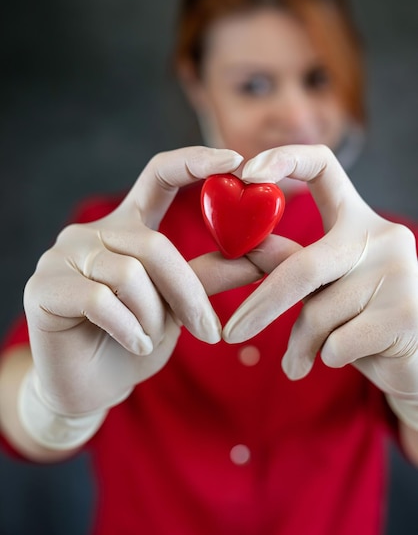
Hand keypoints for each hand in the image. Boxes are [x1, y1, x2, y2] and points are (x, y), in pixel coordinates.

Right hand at [23, 147, 261, 417]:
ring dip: (154, 317)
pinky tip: (135, 344)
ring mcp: (63, 256)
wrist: (92, 388)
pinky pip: (101, 300)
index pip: (158, 175)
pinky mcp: (43, 287)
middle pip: (153, 244)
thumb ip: (221, 271)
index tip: (236, 160)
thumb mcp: (184, 302)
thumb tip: (277, 249)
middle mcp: (93, 232)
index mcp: (127, 226)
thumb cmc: (140, 338)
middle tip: (210, 331)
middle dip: (187, 293)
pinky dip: (130, 329)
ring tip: (151, 338)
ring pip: (130, 274)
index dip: (194, 162)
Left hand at [223, 145, 417, 411]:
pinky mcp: (407, 312)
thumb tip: (241, 244)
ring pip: (318, 311)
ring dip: (301, 344)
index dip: (283, 159)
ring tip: (300, 359)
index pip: (324, 165)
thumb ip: (287, 262)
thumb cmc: (359, 318)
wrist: (413, 360)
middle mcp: (382, 235)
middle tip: (231, 333)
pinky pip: (338, 342)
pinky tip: (338, 359)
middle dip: (263, 304)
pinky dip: (324, 358)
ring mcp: (400, 271)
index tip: (246, 172)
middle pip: (304, 264)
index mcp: (357, 218)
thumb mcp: (323, 284)